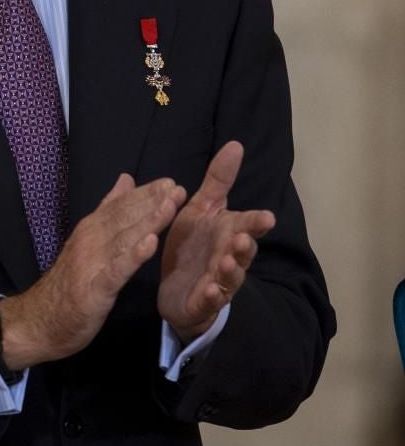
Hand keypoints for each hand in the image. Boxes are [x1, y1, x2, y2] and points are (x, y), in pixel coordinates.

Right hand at [0, 174, 184, 368]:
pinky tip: (149, 244)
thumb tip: (125, 180)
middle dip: (152, 202)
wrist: (38, 321)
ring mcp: (91, 265)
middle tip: (177, 188)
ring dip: (148, 222)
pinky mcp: (94, 290)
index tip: (170, 182)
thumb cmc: (68, 284)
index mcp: (90, 231)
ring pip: (123, 240)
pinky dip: (132, 256)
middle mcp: (90, 242)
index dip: (145, 193)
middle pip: (124, 218)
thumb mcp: (89, 241)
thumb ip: (108, 211)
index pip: (119, 206)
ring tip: (170, 207)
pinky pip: (116, 271)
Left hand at [157, 141, 273, 340]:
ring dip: (229, 270)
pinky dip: (211, 296)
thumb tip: (235, 144)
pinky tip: (209, 291)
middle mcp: (229, 256)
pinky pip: (210, 299)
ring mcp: (219, 280)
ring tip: (225, 262)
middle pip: (243, 252)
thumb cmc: (195, 245)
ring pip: (230, 277)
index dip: (256, 223)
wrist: (178, 288)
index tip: (267, 217)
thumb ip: (218, 181)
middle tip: (242, 239)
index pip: (247, 226)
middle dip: (245, 247)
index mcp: (228, 233)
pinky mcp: (204, 301)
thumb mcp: (202, 209)